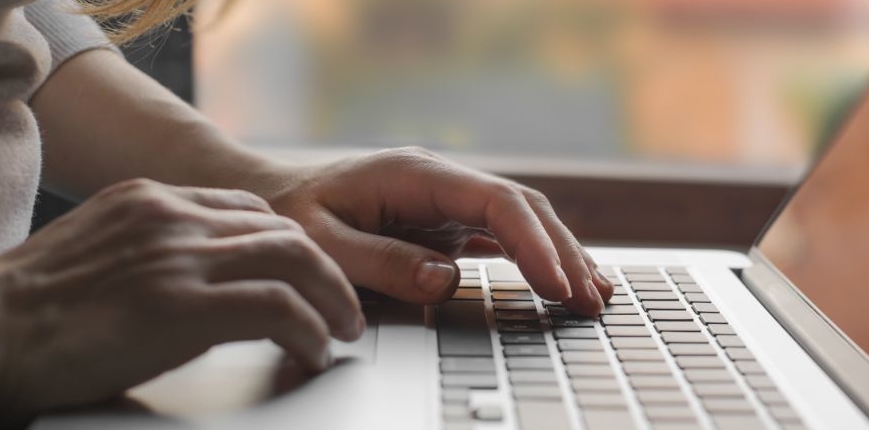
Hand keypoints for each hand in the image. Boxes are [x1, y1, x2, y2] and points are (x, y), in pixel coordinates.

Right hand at [0, 179, 361, 424]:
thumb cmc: (31, 306)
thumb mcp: (99, 249)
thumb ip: (152, 247)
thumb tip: (200, 277)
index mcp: (150, 199)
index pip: (250, 208)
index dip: (292, 243)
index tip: (309, 272)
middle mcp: (172, 217)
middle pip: (284, 230)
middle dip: (326, 271)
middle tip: (344, 307)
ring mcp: (178, 258)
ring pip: (294, 259)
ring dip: (331, 299)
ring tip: (341, 329)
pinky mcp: (181, 306)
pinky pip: (276, 307)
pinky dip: (308, 329)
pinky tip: (312, 351)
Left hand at [261, 147, 612, 314]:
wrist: (275, 198)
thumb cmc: (292, 218)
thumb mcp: (321, 243)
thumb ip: (381, 262)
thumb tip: (446, 278)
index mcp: (416, 174)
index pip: (496, 203)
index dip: (533, 243)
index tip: (556, 284)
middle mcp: (441, 182)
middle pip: (522, 209)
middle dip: (562, 253)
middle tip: (591, 301)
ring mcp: (448, 201)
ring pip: (522, 220)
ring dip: (560, 255)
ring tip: (594, 295)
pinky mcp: (448, 222)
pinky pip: (505, 235)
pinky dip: (538, 257)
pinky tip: (563, 280)